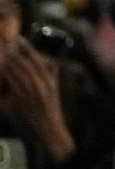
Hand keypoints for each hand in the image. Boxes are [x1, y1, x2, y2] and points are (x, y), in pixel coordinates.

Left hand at [0, 40, 74, 161]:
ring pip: (18, 71)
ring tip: (3, 52)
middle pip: (25, 63)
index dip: (27, 48)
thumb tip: (52, 61)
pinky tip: (3, 68)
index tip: (20, 39)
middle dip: (14, 51)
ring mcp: (31, 92)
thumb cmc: (50, 111)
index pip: (37, 60)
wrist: (49, 129)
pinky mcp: (22, 99)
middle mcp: (41, 84)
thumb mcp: (55, 90)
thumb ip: (53, 75)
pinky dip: (6, 74)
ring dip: (9, 60)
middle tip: (7, 41)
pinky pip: (12, 83)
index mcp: (49, 80)